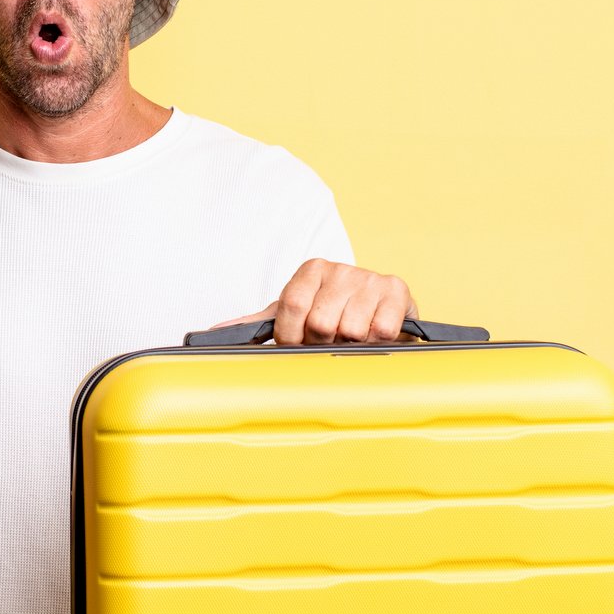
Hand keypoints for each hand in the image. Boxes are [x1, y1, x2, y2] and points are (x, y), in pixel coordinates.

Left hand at [217, 259, 417, 344]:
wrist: (383, 312)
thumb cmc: (333, 314)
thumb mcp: (294, 315)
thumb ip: (258, 323)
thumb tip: (216, 332)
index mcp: (311, 270)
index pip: (290, 307)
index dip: (292, 335)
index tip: (298, 342)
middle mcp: (340, 269)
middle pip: (320, 322)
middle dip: (323, 342)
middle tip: (330, 340)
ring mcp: (369, 278)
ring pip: (350, 330)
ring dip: (351, 344)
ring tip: (352, 337)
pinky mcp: (397, 290)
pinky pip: (380, 330)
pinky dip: (376, 342)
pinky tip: (374, 335)